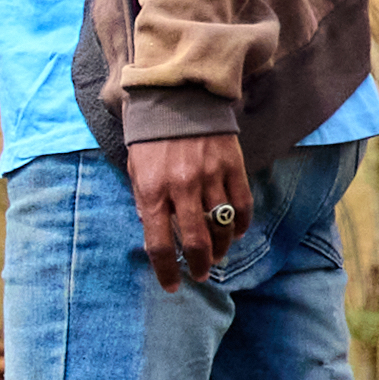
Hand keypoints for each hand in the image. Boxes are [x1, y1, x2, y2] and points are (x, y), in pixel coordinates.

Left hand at [129, 134, 250, 290]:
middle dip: (199, 265)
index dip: (166, 271)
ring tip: (216, 256)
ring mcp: (210, 177)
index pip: (159, 244)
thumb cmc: (150, 137)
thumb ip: (143, 201)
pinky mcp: (232, 166)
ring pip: (222, 227)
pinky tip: (236, 233)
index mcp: (152, 191)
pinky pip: (243, 205)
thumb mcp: (135, 169)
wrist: (177, 95)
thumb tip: (153, 234)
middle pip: (196, 242)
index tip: (172, 284)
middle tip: (200, 273)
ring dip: (221, 249)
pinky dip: (241, 225)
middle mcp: (182, 188)